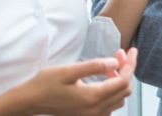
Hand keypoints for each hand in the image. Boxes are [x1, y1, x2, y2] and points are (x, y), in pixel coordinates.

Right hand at [20, 49, 136, 115]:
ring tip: (111, 67)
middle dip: (126, 70)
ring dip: (119, 81)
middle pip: (124, 90)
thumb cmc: (45, 84)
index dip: (130, 64)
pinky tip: (104, 81)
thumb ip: (94, 66)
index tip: (132, 50)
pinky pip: (109, 106)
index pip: (123, 81)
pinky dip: (112, 92)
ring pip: (118, 98)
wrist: (30, 101)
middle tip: (118, 54)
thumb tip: (115, 62)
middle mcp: (96, 110)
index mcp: (93, 97)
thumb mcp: (69, 70)